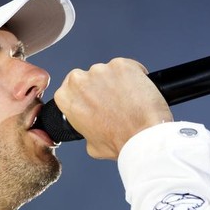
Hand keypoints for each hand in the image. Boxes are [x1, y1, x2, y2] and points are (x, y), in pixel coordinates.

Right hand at [54, 58, 172, 159]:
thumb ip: (86, 129)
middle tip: (114, 103)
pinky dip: (134, 76)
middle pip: (89, 77)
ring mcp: (101, 70)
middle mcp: (79, 80)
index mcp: (66, 97)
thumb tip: (92, 127)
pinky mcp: (122, 64)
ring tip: (129, 100)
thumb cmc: (120, 142)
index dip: (85, 95)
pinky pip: (128, 67)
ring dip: (117, 82)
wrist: (143, 136)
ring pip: (109, 72)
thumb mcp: (92, 145)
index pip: (71, 88)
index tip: (95, 102)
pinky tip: (139, 92)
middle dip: (100, 87)